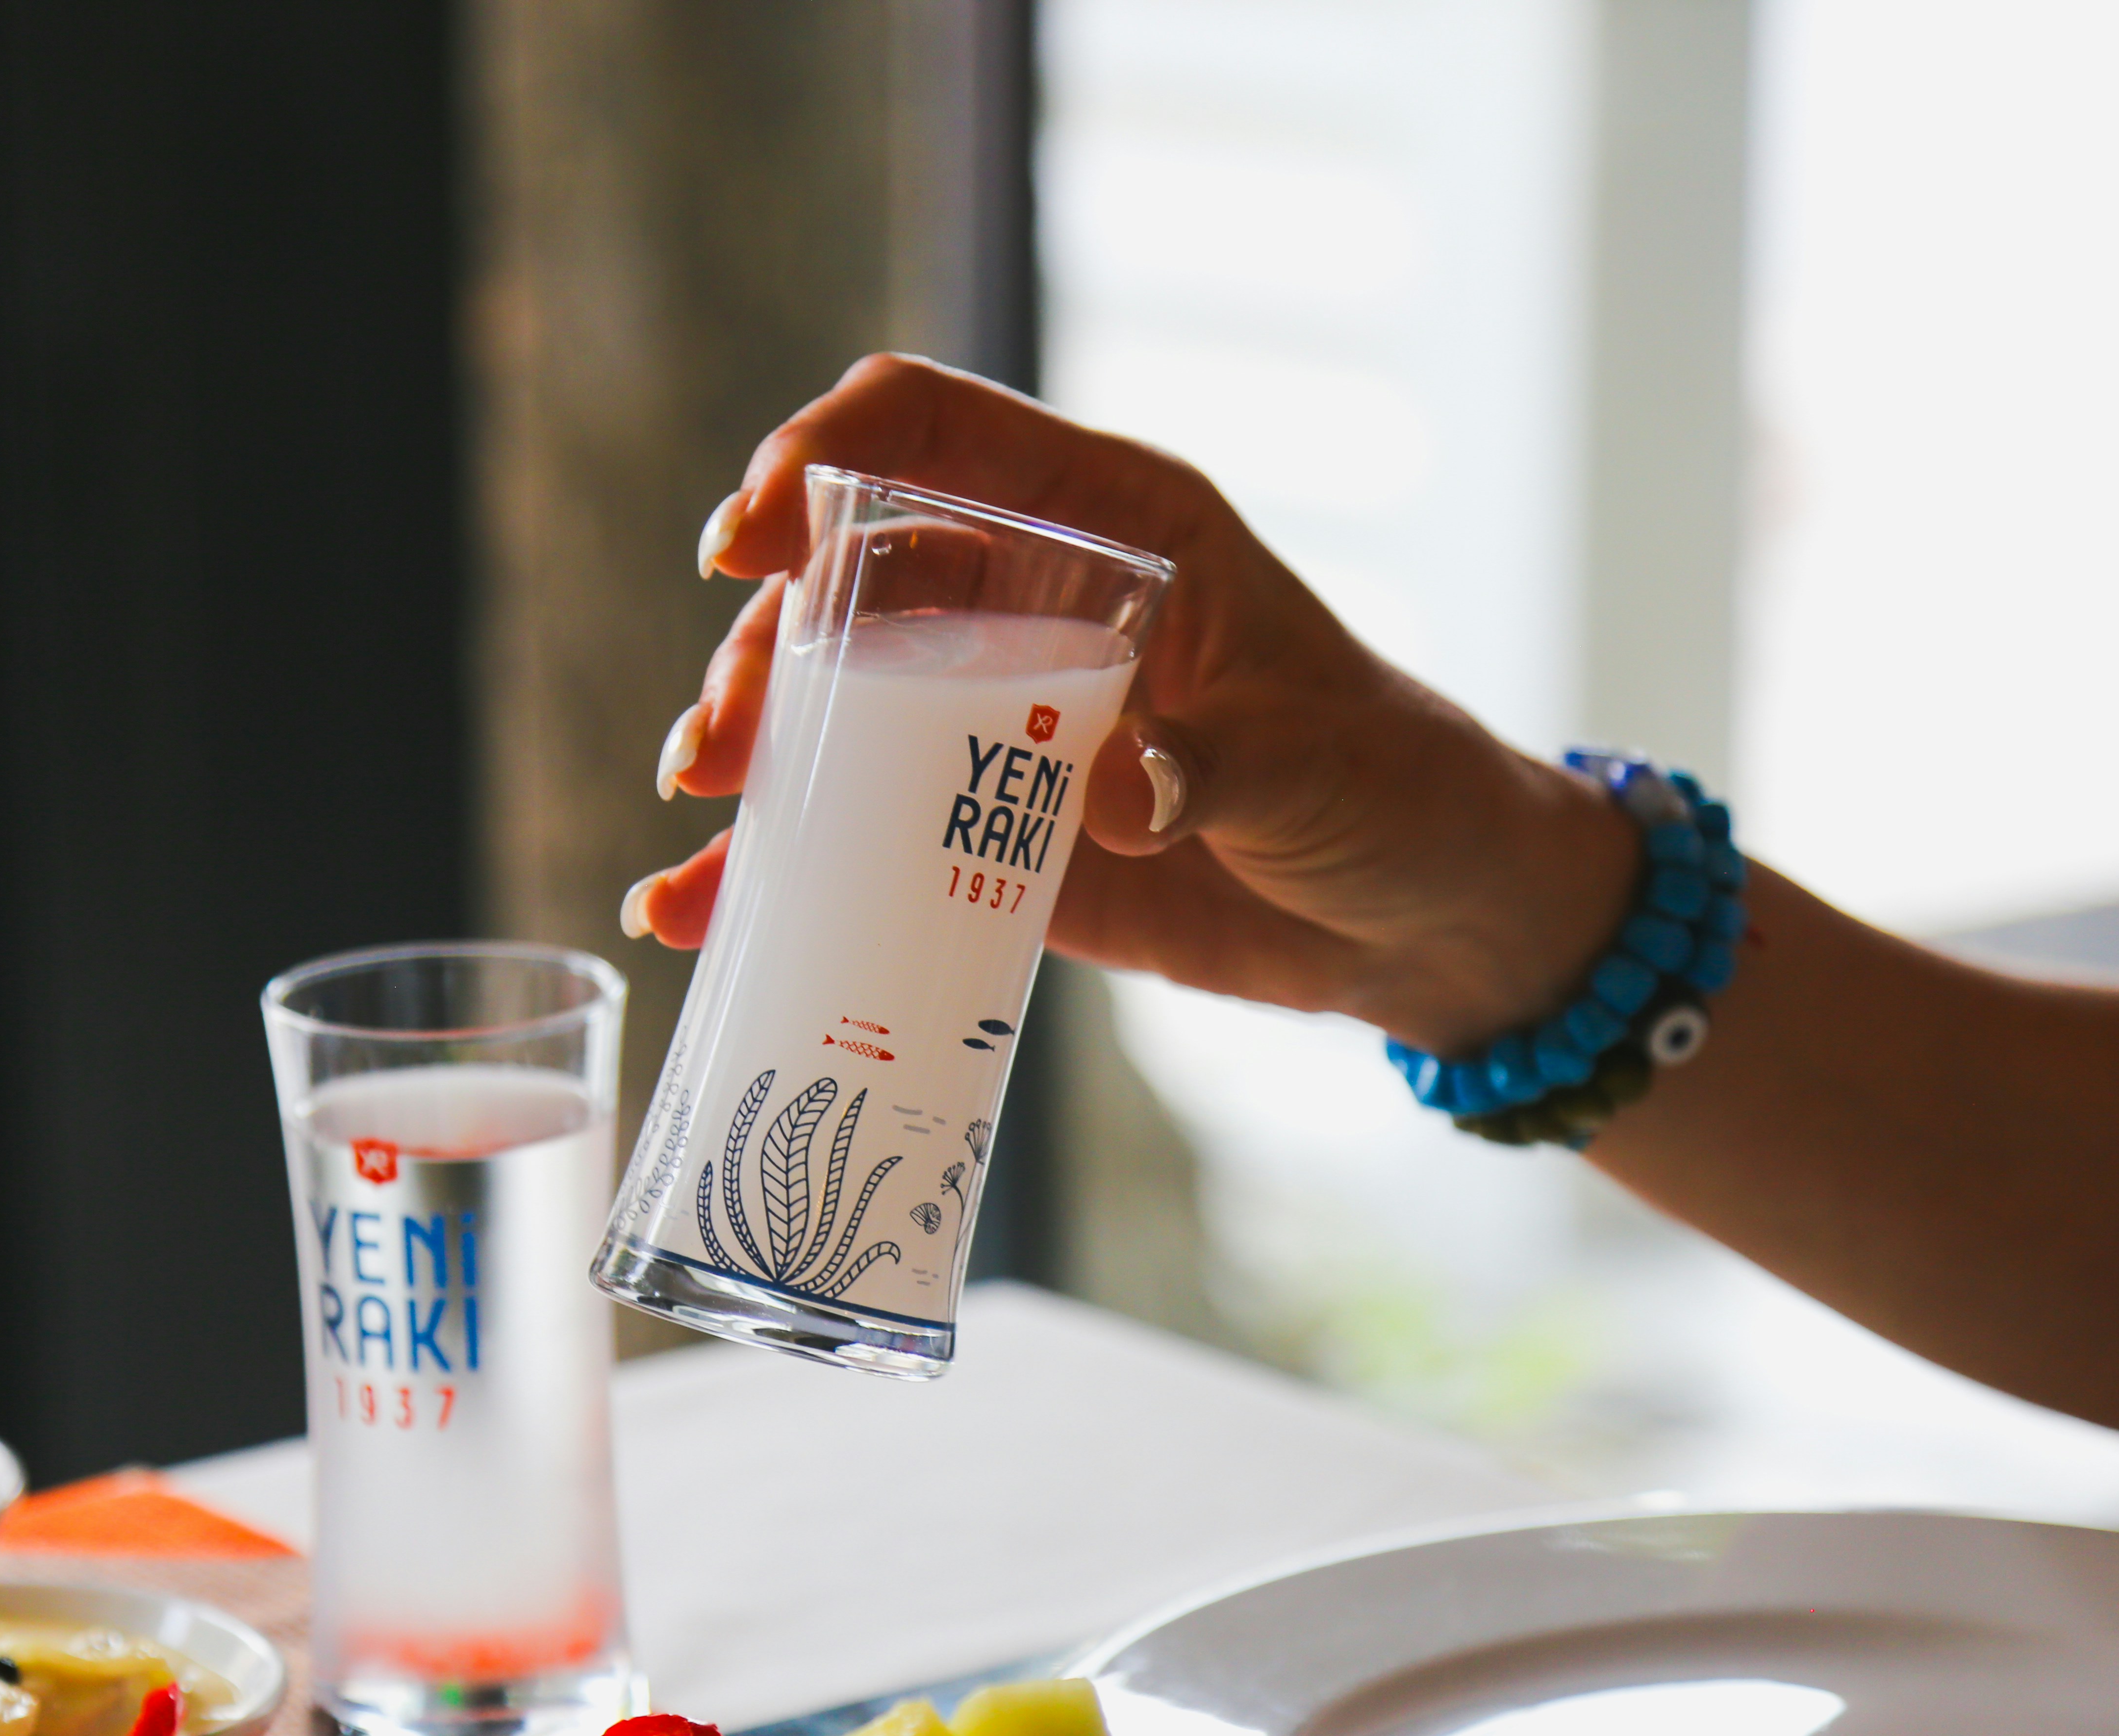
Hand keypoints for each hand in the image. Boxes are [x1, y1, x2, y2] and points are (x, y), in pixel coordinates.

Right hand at [629, 355, 1636, 1052]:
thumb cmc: (1392, 790)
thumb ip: (1206, 769)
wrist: (1420, 918)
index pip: (935, 434)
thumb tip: (1096, 794)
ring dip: (752, 748)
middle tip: (725, 743)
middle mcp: (1032, 605)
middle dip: (769, 646)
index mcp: (1112, 530)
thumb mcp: (1315, 766)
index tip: (748, 534)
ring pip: (833, 702)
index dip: (823, 455)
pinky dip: (774, 865)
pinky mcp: (983, 833)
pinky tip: (698, 904)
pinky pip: (857, 833)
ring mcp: (996, 720)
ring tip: (702, 811)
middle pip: (851, 582)